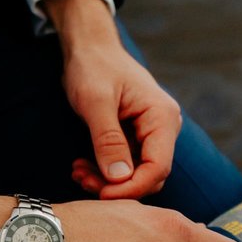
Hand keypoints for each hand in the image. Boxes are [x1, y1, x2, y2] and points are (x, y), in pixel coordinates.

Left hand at [44, 0, 181, 199]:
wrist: (90, 47)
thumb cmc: (94, 66)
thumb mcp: (96, 102)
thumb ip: (108, 140)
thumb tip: (119, 178)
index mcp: (162, 117)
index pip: (158, 167)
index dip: (132, 187)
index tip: (101, 194)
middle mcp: (163, 126)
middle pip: (150, 174)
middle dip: (117, 186)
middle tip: (82, 180)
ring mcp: (151, 132)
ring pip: (136, 173)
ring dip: (107, 180)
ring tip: (78, 172)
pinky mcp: (137, 136)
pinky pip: (126, 164)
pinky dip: (105, 170)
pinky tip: (82, 166)